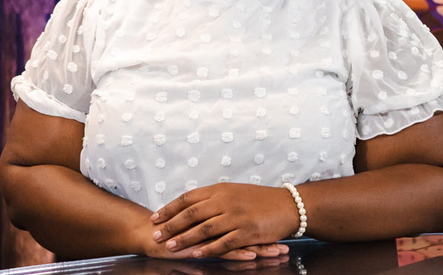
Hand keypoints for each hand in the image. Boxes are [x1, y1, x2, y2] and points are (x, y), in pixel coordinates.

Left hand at [149, 183, 297, 258]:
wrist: (287, 204)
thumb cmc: (259, 199)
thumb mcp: (234, 191)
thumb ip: (214, 198)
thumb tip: (192, 205)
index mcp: (220, 189)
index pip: (189, 198)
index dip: (170, 208)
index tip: (155, 217)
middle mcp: (225, 200)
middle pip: (192, 213)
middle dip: (171, 224)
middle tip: (155, 234)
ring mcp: (236, 216)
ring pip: (204, 228)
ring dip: (185, 238)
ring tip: (170, 246)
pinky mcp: (247, 231)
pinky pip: (224, 242)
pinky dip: (209, 249)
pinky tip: (197, 254)